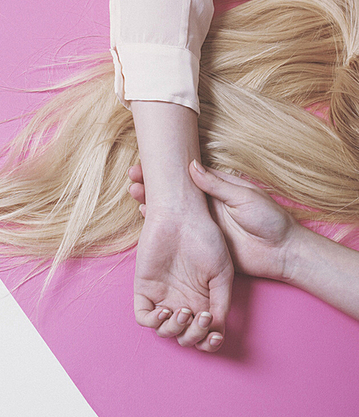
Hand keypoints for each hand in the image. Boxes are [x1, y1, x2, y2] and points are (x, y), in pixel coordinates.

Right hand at [129, 160, 298, 282]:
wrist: (283, 252)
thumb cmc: (269, 220)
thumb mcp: (245, 197)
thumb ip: (217, 184)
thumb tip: (192, 166)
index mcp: (217, 190)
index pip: (186, 177)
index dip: (166, 172)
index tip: (146, 165)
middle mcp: (206, 206)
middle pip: (174, 194)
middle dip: (153, 186)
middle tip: (133, 178)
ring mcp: (203, 226)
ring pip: (173, 214)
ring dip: (154, 205)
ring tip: (135, 194)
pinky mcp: (204, 246)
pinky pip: (179, 237)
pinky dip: (162, 230)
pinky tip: (146, 220)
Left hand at [133, 199, 233, 351]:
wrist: (182, 216)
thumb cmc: (206, 238)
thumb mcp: (223, 273)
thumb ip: (221, 303)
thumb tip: (216, 330)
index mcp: (203, 299)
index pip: (204, 334)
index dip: (209, 342)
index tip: (215, 336)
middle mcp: (183, 300)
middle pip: (185, 337)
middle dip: (194, 336)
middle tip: (200, 316)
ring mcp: (163, 295)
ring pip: (165, 332)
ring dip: (175, 331)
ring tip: (183, 312)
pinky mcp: (144, 287)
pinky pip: (144, 317)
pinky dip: (154, 322)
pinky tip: (165, 310)